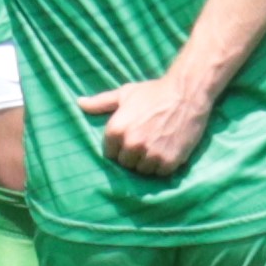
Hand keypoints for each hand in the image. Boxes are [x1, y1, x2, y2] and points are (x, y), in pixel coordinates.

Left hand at [77, 67, 221, 182]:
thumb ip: (101, 102)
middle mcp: (131, 144)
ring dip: (148, 162)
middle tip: (147, 141)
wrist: (186, 92)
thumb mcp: (125, 94)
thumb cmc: (154, 92)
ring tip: (157, 146)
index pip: (109, 154)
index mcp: (116, 130)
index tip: (131, 139)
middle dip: (133, 156)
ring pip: (142, 170)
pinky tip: (168, 150)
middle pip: (125, 164)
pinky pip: (160, 173)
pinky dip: (163, 166)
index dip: (120, 147)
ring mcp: (150, 154)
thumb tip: (79, 103)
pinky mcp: (169, 161)